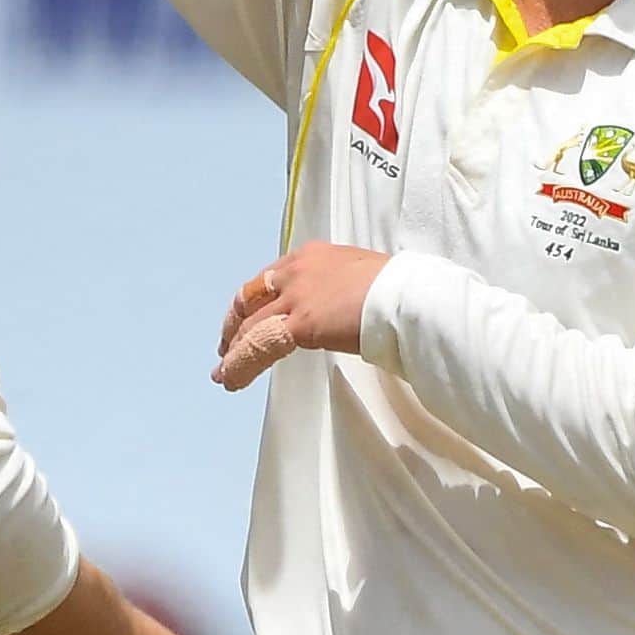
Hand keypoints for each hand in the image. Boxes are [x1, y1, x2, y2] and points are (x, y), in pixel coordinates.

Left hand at [213, 244, 384, 389]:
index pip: (269, 278)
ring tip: (224, 372)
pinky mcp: (299, 324)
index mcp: (313, 256)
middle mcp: (297, 271)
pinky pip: (257, 347)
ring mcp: (296, 296)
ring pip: (249, 325)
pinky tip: (231, 379)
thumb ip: (340, 289)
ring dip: (234, 350)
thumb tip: (340, 308)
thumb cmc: (400, 290)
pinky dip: (239, 364)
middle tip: (227, 346)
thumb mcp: (362, 277)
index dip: (253, 301)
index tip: (247, 317)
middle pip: (250, 298)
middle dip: (234, 325)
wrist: (409, 297)